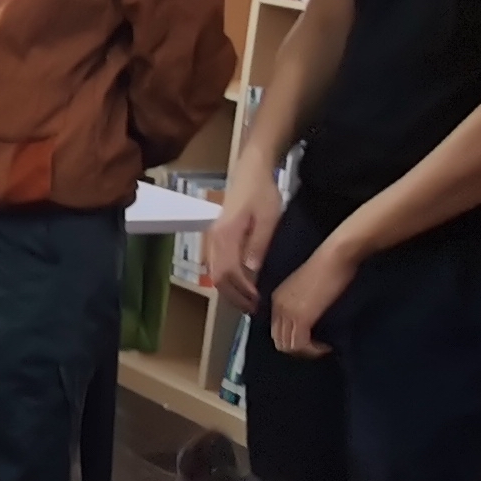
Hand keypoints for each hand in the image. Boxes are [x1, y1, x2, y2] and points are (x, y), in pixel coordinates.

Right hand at [202, 169, 279, 312]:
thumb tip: (252, 271)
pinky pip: (216, 266)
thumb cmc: (261, 192)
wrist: (250, 170)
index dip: (242, 291)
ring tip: (248, 301)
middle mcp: (214, 241)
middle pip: (217, 278)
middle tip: (253, 309)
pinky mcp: (216, 238)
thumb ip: (259, 244)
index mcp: (226, 236)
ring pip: (214, 274)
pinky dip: (227, 280)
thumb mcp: (268, 217)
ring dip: (230, 291)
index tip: (258, 301)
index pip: (228, 273)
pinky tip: (241, 285)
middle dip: (234, 297)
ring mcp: (212, 240)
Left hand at [267, 234, 360, 357]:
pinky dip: (313, 350)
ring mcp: (287, 312)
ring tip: (323, 348)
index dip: (293, 338)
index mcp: (277, 298)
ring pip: (287, 346)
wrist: (336, 255)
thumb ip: (303, 303)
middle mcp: (277, 306)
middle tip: (317, 348)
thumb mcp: (309, 287)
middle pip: (279, 340)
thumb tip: (311, 318)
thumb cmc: (330, 266)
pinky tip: (325, 347)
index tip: (312, 340)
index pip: (277, 329)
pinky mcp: (301, 318)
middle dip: (298, 349)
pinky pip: (300, 345)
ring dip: (306, 351)